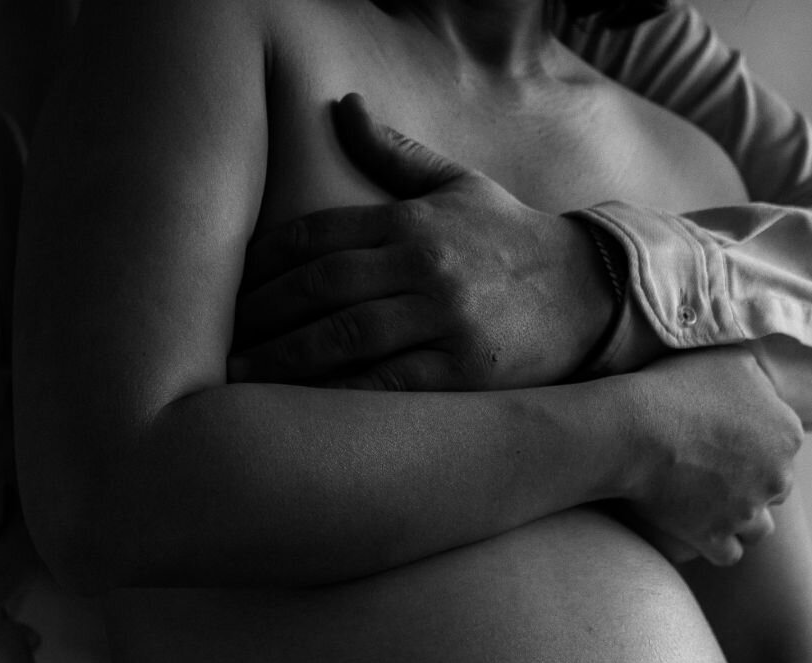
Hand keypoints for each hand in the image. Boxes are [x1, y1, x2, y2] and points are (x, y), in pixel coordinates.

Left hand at [229, 93, 613, 390]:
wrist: (594, 293)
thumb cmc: (514, 242)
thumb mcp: (458, 186)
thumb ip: (394, 155)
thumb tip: (342, 104)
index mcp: (412, 222)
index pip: (318, 235)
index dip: (264, 263)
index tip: (228, 289)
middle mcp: (422, 266)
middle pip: (320, 287)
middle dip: (262, 314)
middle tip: (217, 340)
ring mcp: (442, 320)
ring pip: (344, 338)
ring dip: (284, 359)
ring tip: (239, 378)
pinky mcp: (461, 372)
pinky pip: (385, 386)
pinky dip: (338, 398)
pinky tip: (300, 410)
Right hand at [625, 346, 802, 565]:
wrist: (634, 431)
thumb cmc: (675, 389)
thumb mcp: (728, 360)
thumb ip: (756, 377)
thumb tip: (759, 386)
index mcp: (787, 433)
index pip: (784, 449)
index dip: (757, 448)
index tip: (728, 445)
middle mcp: (776, 476)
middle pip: (775, 490)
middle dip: (753, 485)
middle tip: (718, 475)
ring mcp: (745, 511)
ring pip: (759, 528)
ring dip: (742, 520)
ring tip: (714, 509)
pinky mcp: (714, 536)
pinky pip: (729, 555)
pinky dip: (718, 545)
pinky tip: (701, 533)